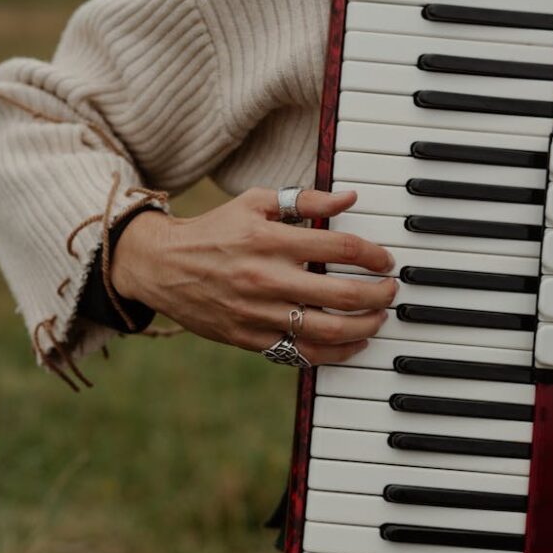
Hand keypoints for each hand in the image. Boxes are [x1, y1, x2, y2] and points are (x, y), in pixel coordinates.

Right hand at [110, 188, 396, 364]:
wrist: (161, 266)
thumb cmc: (215, 231)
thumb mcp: (255, 203)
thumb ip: (305, 200)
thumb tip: (349, 199)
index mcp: (271, 241)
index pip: (340, 247)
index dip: (374, 254)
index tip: (386, 260)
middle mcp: (267, 279)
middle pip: (343, 293)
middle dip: (379, 294)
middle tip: (391, 290)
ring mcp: (259, 313)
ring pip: (327, 330)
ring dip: (364, 326)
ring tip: (379, 318)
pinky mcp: (250, 339)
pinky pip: (301, 354)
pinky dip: (334, 353)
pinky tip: (353, 343)